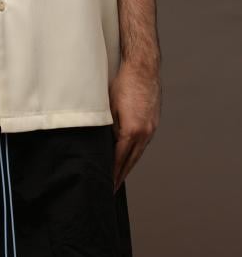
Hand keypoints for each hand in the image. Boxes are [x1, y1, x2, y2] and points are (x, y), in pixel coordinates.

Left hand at [108, 60, 160, 192]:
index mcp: (132, 131)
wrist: (143, 67)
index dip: (112, 174)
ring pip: (138, 153)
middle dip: (121, 176)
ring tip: (119, 176)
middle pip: (131, 161)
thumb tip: (103, 143)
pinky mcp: (153, 122)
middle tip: (111, 189)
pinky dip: (135, 152)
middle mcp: (144, 133)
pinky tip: (130, 155)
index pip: (119, 159)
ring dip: (129, 165)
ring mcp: (151, 128)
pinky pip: (143, 143)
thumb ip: (107, 127)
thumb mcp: (109, 107)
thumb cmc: (122, 83)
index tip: (106, 185)